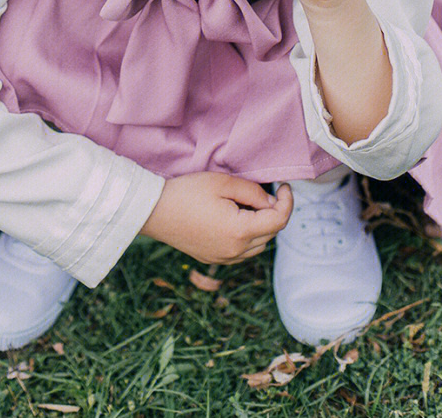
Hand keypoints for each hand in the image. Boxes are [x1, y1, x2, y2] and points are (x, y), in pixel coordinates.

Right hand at [139, 172, 291, 264]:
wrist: (154, 211)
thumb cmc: (187, 192)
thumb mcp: (222, 183)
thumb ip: (252, 192)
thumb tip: (272, 202)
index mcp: (239, 232)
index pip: (278, 221)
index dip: (288, 202)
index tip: (284, 186)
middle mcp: (235, 251)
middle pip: (270, 234)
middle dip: (274, 212)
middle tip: (264, 191)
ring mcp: (224, 258)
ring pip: (259, 245)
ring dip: (262, 226)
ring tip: (248, 204)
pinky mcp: (214, 259)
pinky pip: (243, 251)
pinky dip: (248, 237)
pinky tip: (236, 219)